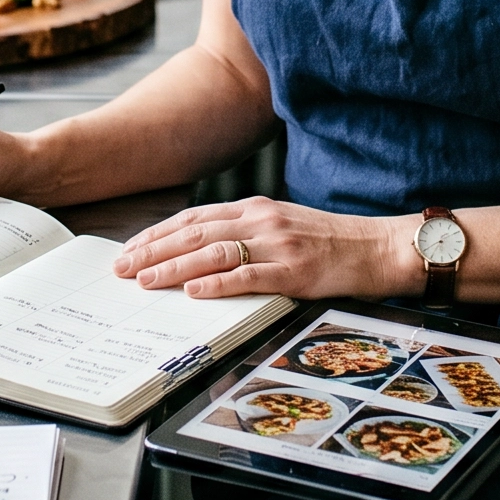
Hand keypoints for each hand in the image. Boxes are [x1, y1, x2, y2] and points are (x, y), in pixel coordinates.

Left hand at [112, 196, 418, 300]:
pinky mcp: (294, 270)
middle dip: (153, 250)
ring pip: (213, 252)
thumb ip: (245, 233)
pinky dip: (216, 283)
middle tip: (122, 267)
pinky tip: (193, 291)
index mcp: (256, 208)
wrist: (378, 247)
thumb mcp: (283, 226)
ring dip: (174, 267)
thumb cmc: (331, 242)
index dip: (158, 232)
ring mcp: (277, 244)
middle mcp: (261, 219)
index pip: (194, 218)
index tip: (130, 247)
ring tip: (145, 280)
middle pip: (194, 233)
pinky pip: (247, 275)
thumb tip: (201, 254)